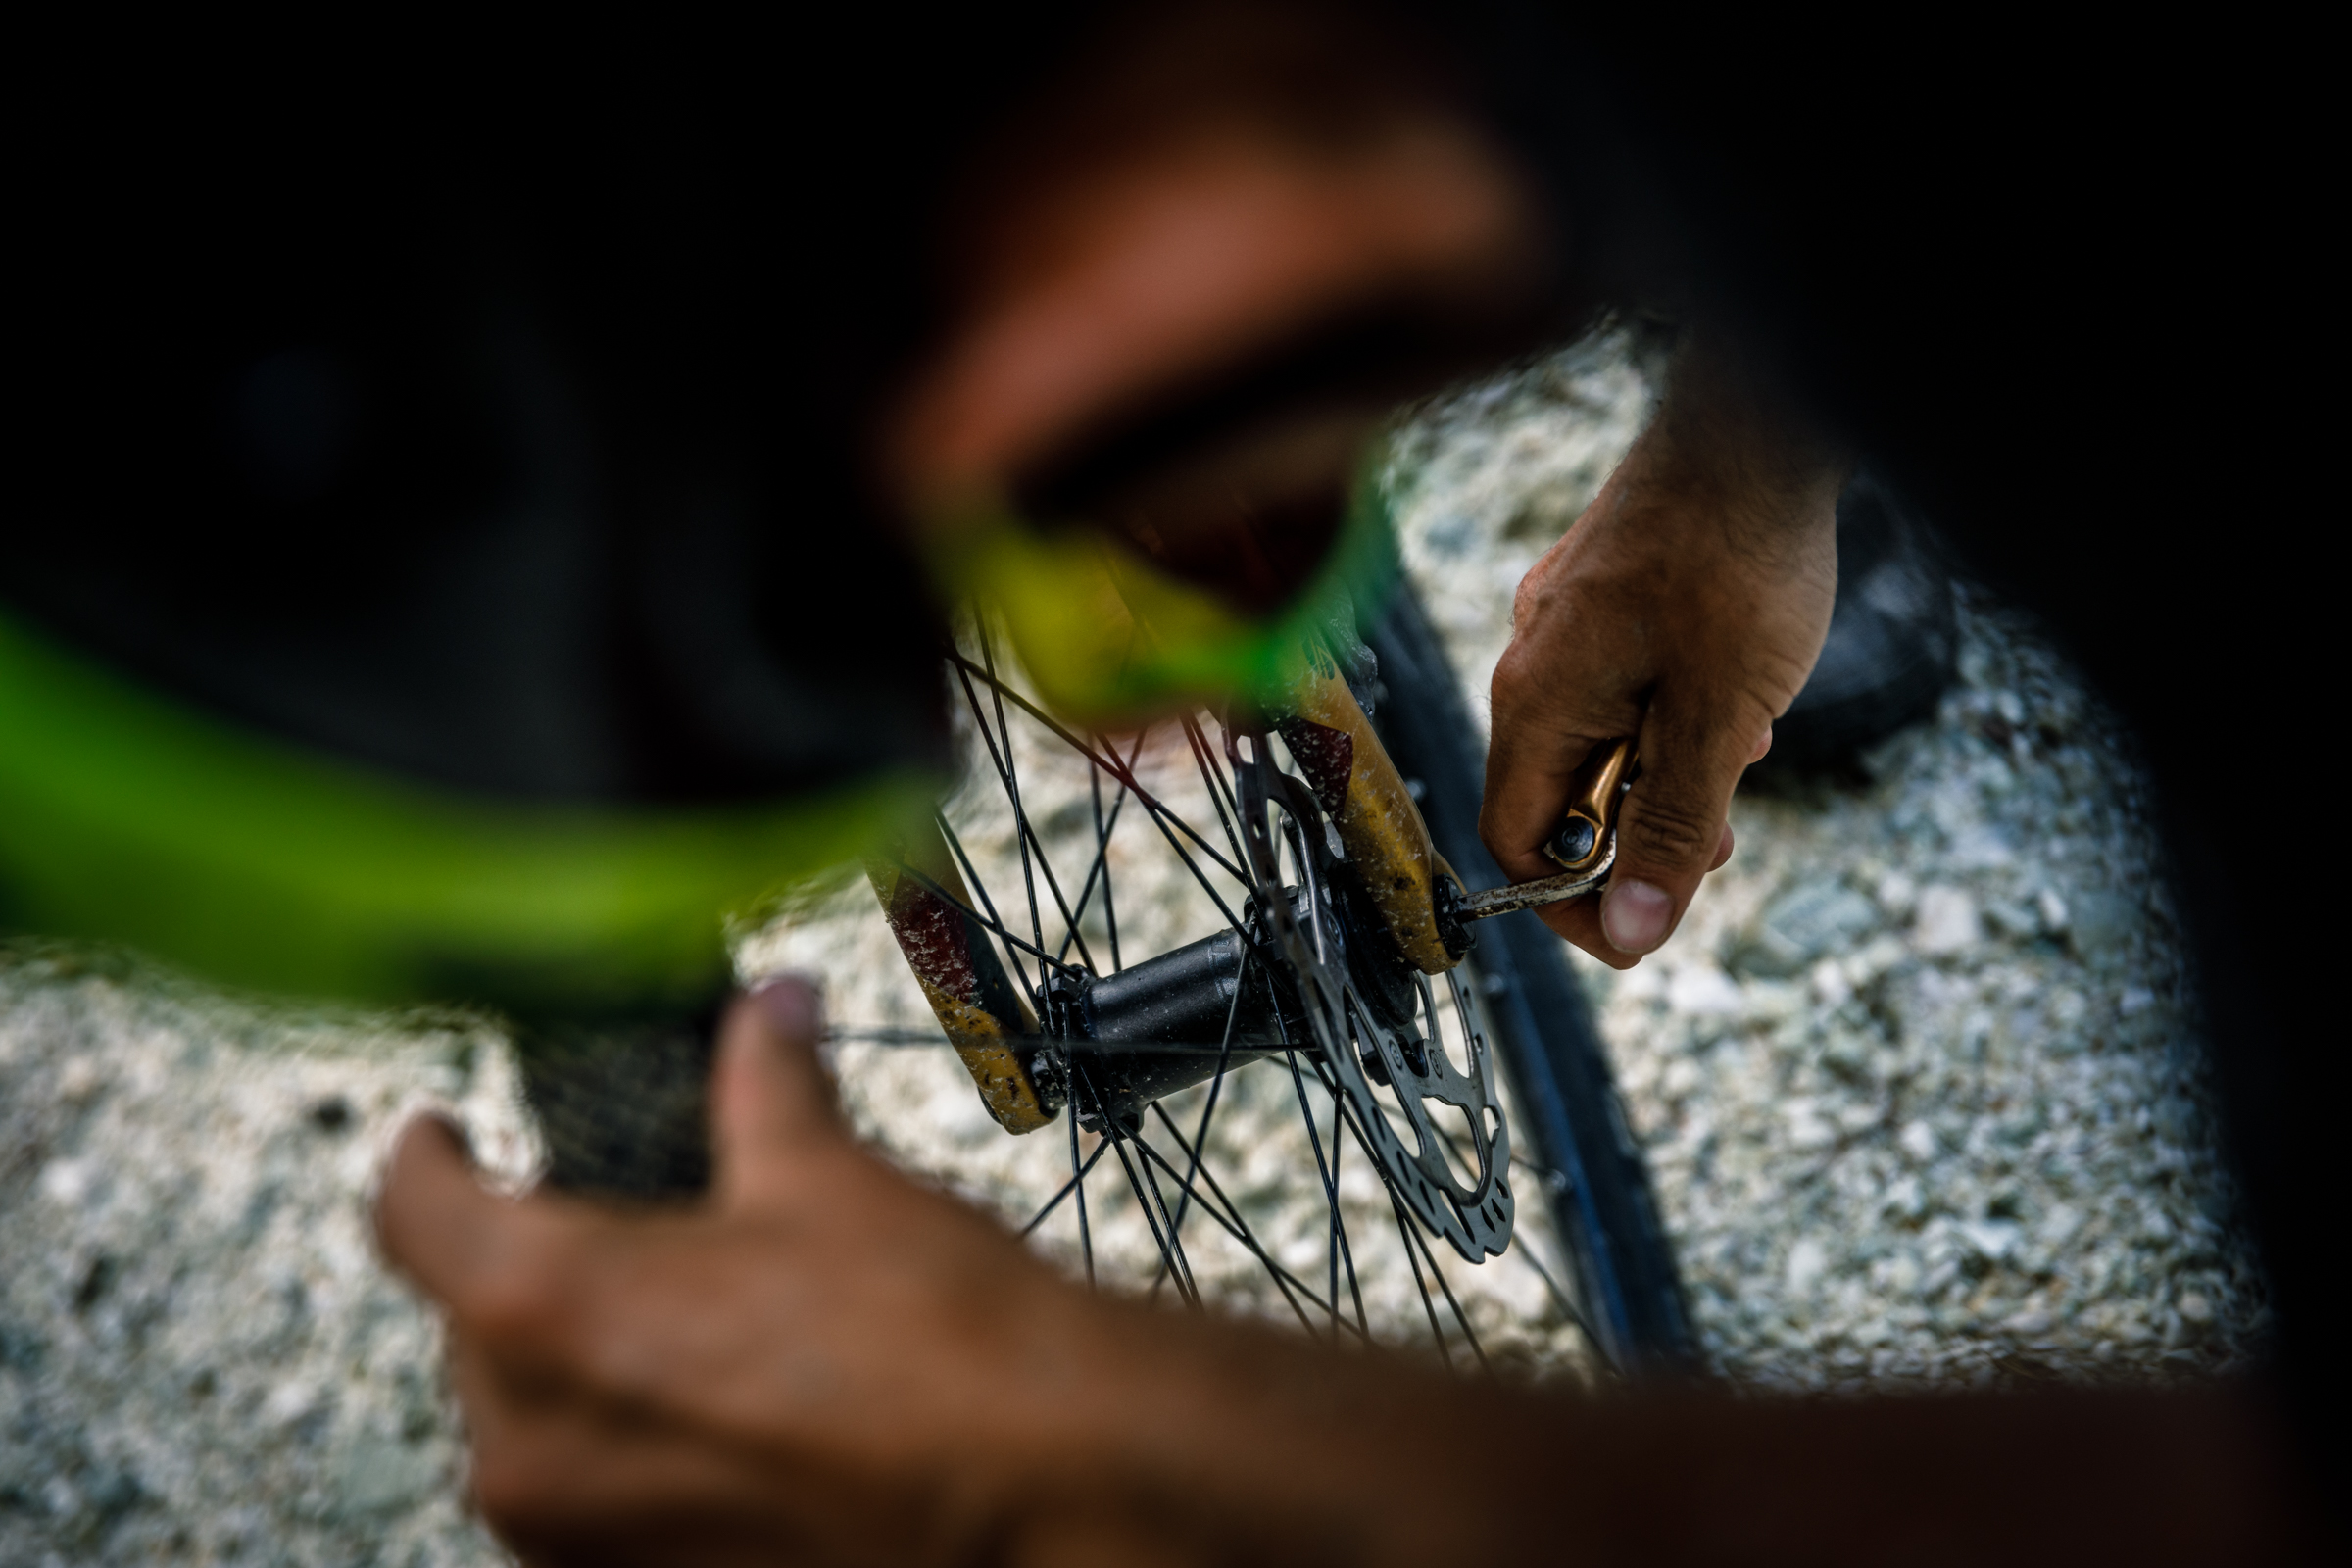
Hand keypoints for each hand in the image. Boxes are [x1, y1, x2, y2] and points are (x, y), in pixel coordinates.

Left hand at [375, 980, 1112, 1565]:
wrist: (1046, 1484)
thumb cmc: (935, 1344)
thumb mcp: (828, 1178)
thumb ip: (765, 1085)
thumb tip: (769, 1015)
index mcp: (547, 1310)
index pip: (413, 1214)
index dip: (425, 1156)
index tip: (441, 1135)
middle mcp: (534, 1448)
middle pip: (474, 1328)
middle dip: (535, 1268)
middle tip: (628, 1229)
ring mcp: (581, 1546)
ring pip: (532, 1427)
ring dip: (583, 1366)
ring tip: (698, 1324)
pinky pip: (594, 1503)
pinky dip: (635, 1446)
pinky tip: (732, 1408)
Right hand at [1481, 341, 1843, 966]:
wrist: (1758, 426)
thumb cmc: (1735, 561)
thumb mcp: (1716, 723)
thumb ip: (1671, 832)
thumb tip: (1633, 935)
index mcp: (1536, 702)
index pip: (1514, 841)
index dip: (1569, 903)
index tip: (1640, 927)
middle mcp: (1533, 662)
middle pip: (1555, 793)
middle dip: (1633, 836)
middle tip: (1713, 842)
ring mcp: (1565, 619)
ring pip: (1596, 736)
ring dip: (1662, 772)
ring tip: (1739, 757)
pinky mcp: (1605, 589)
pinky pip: (1618, 683)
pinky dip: (1670, 714)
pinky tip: (1735, 696)